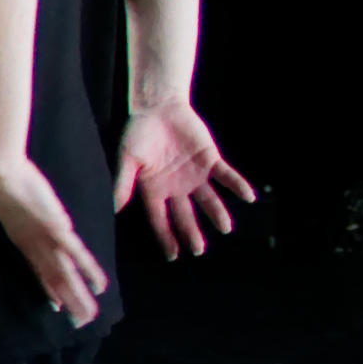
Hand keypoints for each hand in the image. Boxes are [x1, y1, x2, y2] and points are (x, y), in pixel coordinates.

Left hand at [0, 155, 110, 326]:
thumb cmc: (3, 183)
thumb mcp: (12, 206)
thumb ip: (23, 219)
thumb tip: (34, 224)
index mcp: (23, 242)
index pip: (39, 272)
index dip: (48, 290)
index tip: (56, 307)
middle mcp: (33, 247)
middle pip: (54, 280)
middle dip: (68, 301)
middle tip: (78, 324)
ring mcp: (45, 240)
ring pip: (65, 275)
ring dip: (79, 296)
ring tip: (88, 316)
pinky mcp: (57, 230)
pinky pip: (77, 254)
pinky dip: (89, 270)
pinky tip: (99, 285)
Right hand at [119, 101, 255, 258]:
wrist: (158, 108)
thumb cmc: (138, 133)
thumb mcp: (126, 158)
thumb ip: (123, 183)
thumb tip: (114, 208)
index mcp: (154, 189)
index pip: (160, 219)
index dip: (166, 237)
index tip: (173, 255)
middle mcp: (176, 187)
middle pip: (185, 215)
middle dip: (191, 232)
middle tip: (198, 250)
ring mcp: (195, 175)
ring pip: (209, 199)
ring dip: (217, 213)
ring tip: (225, 227)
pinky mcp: (210, 160)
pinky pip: (226, 176)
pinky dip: (237, 185)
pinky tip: (248, 196)